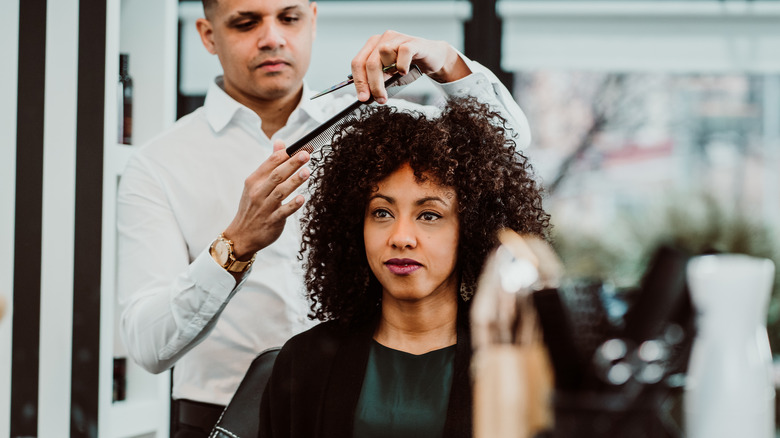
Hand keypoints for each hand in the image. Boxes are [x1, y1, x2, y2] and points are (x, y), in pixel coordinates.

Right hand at [222, 140, 309, 258]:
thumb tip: (280, 143)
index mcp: (254, 181)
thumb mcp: (255, 184)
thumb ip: (270, 164)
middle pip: (277, 175)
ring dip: (294, 181)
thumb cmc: (252, 206)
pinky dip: (292, 205)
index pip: (270, 163)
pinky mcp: (272, 221)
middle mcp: (258, 192)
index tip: (301, 147)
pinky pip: (283, 212)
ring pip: (280, 192)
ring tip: (307, 172)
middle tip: (305, 155)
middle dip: (291, 164)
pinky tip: (302, 199)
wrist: (241, 235)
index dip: (286, 154)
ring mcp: (264, 207)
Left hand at [350, 30, 471, 103]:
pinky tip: (405, 71)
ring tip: (396, 76)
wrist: (433, 59)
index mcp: (372, 46)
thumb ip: (377, 85)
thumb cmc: (408, 67)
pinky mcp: (413, 42)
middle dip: (373, 84)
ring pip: (383, 55)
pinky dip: (402, 65)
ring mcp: (397, 38)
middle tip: (380, 99)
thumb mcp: (389, 78)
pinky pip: (403, 52)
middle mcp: (382, 39)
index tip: (363, 98)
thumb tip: (366, 99)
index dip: (359, 82)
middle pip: (369, 63)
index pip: (358, 63)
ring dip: (388, 72)